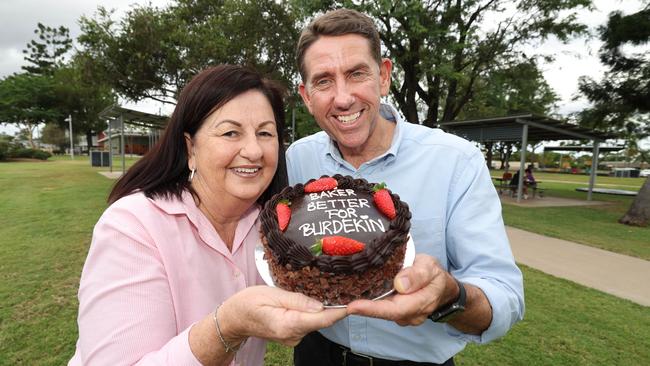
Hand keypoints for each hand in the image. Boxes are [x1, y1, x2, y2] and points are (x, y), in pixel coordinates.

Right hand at [219, 286, 346, 345]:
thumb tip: (320, 305)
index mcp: (288, 324)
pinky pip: (308, 322)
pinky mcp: (293, 335)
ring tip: (327, 290)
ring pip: (315, 321)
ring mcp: (293, 337)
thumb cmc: (249, 302)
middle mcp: (293, 335)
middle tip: (345, 288)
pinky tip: (310, 300)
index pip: (320, 319)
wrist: (234, 318)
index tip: (354, 304)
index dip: (339, 312)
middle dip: (333, 306)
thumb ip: (297, 300)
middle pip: (320, 320)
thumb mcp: (272, 294)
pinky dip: (312, 312)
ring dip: (321, 308)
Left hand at [346, 254, 456, 325]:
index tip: (353, 306)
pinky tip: (351, 293)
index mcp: (418, 303)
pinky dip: (366, 302)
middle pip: (382, 313)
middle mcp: (408, 314)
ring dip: (361, 306)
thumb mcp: (430, 268)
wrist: (441, 287)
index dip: (372, 309)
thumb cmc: (434, 274)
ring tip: (339, 297)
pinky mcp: (393, 310)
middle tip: (337, 302)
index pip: (393, 309)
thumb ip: (417, 275)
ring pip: (379, 311)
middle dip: (360, 309)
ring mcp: (401, 315)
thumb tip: (400, 284)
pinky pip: (379, 307)